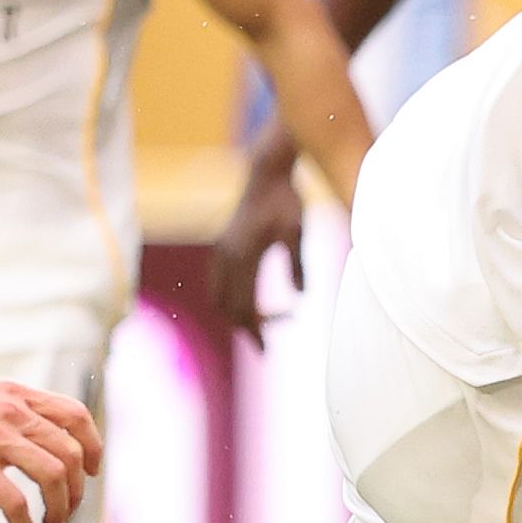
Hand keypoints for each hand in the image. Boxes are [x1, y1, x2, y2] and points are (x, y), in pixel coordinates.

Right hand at [0, 374, 102, 522]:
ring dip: (59, 508)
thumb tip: (38, 440)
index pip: (76, 415)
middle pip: (72, 452)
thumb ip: (11, 413)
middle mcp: (12, 412)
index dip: (92, 446)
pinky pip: (14, 501)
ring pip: (54, 475)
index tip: (90, 472)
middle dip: (76, 490)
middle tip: (64, 512)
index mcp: (17, 395)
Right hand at [212, 150, 309, 338]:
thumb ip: (299, 266)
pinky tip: (252, 302)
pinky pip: (219, 283)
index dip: (254, 332)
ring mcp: (220, 250)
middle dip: (245, 327)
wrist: (267, 173)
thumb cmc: (285, 200)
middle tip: (268, 341)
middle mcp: (225, 255)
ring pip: (219, 297)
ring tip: (264, 323)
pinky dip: (231, 299)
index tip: (266, 350)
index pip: (243, 306)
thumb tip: (302, 297)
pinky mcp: (222, 246)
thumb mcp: (297, 232)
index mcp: (242, 255)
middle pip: (227, 307)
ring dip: (237, 313)